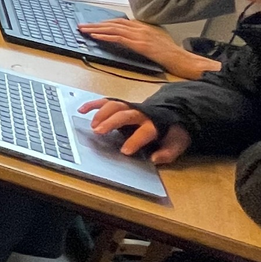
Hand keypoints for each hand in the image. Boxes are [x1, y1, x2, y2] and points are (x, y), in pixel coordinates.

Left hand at [78, 17, 219, 78]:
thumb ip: (141, 36)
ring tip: (83, 30)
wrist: (182, 60)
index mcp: (143, 26)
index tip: (92, 24)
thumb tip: (127, 37)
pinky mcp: (141, 44)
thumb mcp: (155, 40)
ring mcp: (141, 35)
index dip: (104, 22)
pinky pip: (119, 38)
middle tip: (82, 25)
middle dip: (95, 24)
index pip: (119, 21)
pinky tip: (96, 37)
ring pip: (113, 28)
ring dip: (96, 29)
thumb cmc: (170, 53)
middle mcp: (141, 27)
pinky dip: (105, 36)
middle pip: (113, 23)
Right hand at [78, 99, 193, 163]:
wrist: (175, 114)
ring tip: (93, 126)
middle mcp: (142, 113)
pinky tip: (82, 110)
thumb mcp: (178, 145)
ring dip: (101, 114)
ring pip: (115, 105)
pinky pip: (107, 102)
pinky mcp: (123, 105)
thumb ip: (167, 153)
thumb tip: (154, 159)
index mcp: (156, 124)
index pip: (144, 131)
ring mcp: (131, 107)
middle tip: (98, 132)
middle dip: (111, 122)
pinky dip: (94, 104)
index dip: (135, 141)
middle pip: (125, 114)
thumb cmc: (173, 132)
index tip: (124, 151)